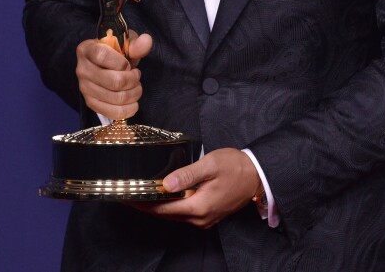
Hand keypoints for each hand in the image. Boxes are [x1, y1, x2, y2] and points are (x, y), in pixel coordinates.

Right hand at [75, 30, 151, 118]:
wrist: (106, 64)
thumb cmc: (115, 51)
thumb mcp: (125, 42)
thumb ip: (136, 43)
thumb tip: (147, 41)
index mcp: (86, 50)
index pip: (102, 56)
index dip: (121, 62)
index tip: (128, 64)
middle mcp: (82, 69)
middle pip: (113, 81)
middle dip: (133, 79)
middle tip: (136, 75)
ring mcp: (84, 88)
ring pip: (116, 98)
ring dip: (134, 93)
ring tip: (136, 86)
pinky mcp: (90, 103)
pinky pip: (112, 113)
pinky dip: (129, 109)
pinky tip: (133, 102)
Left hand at [132, 148, 261, 228]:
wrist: (257, 175)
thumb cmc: (235, 166)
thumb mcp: (210, 165)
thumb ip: (187, 175)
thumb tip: (165, 184)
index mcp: (198, 207)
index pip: (163, 209)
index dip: (143, 205)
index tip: (127, 199)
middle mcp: (200, 219)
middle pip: (166, 215)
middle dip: (147, 206)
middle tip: (129, 195)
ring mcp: (205, 219)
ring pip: (175, 214)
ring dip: (159, 206)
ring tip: (142, 194)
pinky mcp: (208, 215)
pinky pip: (184, 212)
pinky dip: (172, 205)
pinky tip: (165, 195)